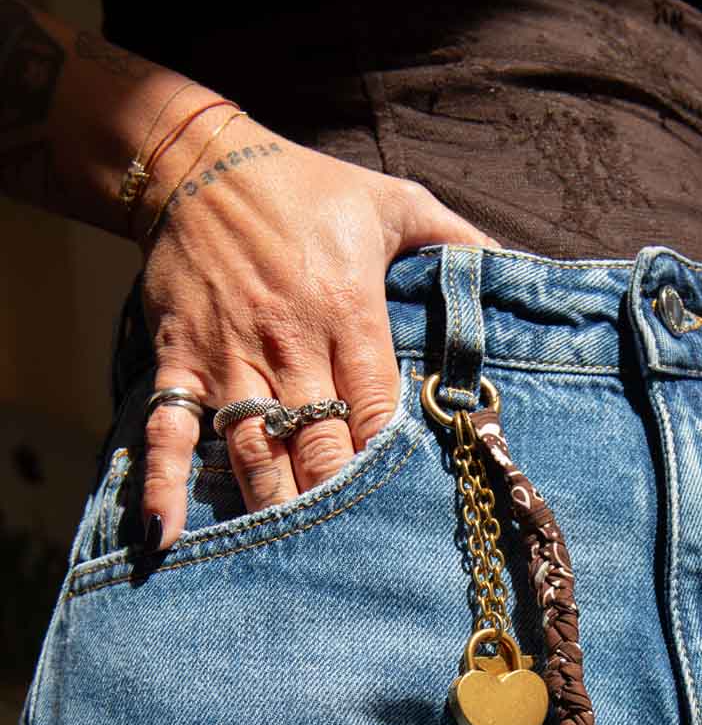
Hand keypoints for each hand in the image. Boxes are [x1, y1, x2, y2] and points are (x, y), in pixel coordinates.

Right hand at [138, 116, 499, 549]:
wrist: (199, 161)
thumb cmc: (307, 187)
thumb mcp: (394, 200)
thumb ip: (457, 240)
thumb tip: (516, 272)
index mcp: (347, 310)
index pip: (377, 406)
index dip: (391, 462)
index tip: (410, 506)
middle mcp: (289, 342)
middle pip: (319, 442)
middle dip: (339, 501)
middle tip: (360, 555)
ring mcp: (230, 356)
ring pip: (254, 449)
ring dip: (273, 507)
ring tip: (292, 563)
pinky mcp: (181, 361)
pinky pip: (168, 431)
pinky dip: (162, 484)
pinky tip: (167, 538)